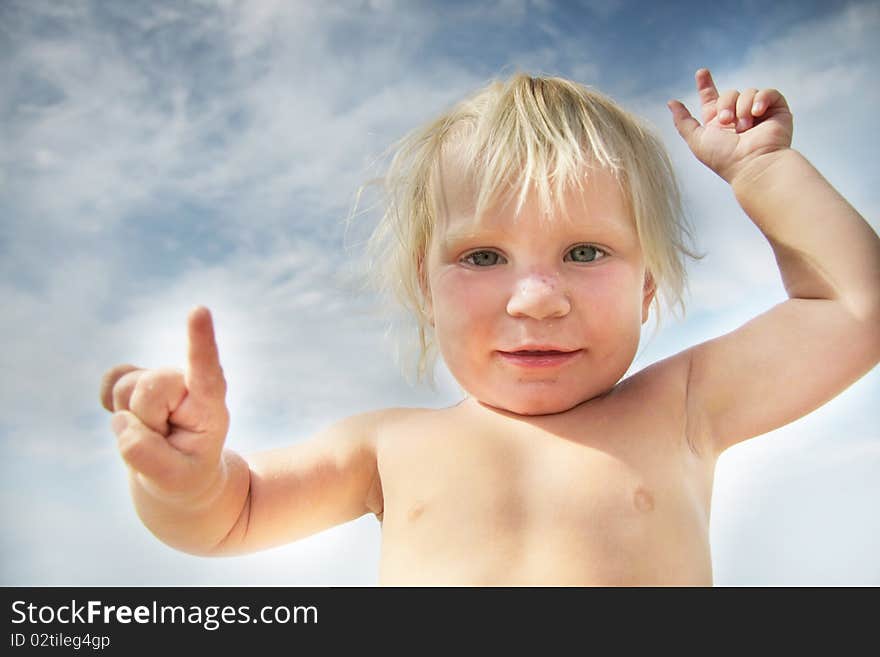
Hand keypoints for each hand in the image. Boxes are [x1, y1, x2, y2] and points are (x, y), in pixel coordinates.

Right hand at [100, 306, 229, 499]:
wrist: (179, 478)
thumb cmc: (185, 476)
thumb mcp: (173, 479)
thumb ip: (146, 455)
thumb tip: (121, 421)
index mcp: (210, 406)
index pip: (206, 370)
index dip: (200, 341)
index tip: (199, 310)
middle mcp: (190, 384)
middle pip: (149, 386)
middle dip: (144, 422)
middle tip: (163, 441)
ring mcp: (165, 379)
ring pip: (127, 386)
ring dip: (130, 418)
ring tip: (154, 434)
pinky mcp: (140, 380)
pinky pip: (112, 379)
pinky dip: (112, 401)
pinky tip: (128, 417)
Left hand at [668, 68, 792, 184]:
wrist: (753, 164)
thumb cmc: (724, 158)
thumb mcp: (697, 140)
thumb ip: (683, 121)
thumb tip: (671, 102)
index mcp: (719, 123)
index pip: (712, 98)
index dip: (706, 85)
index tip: (701, 72)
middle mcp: (738, 117)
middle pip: (728, 94)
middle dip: (725, 104)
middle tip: (727, 122)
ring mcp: (758, 113)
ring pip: (747, 92)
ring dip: (742, 108)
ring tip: (744, 128)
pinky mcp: (777, 110)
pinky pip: (768, 93)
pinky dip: (761, 99)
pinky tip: (757, 113)